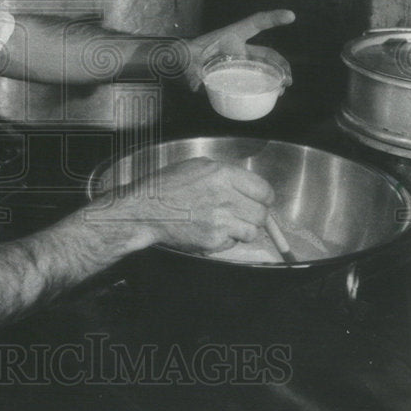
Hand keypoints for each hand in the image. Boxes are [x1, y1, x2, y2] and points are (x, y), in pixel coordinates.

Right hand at [109, 156, 274, 254]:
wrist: (146, 210)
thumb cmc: (168, 186)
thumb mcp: (198, 166)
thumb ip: (227, 174)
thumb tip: (249, 186)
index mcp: (223, 174)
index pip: (264, 190)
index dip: (264, 198)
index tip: (260, 201)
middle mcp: (225, 197)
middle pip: (262, 213)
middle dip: (255, 215)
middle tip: (242, 214)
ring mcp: (220, 221)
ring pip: (252, 231)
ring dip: (243, 229)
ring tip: (226, 223)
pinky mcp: (213, 240)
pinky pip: (234, 243)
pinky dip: (227, 240)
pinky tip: (212, 230)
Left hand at [187, 9, 294, 91]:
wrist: (180, 62)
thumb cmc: (186, 55)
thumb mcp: (188, 59)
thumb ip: (191, 71)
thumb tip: (195, 86)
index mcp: (231, 36)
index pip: (255, 23)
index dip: (273, 18)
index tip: (291, 16)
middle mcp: (239, 48)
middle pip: (266, 54)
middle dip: (281, 64)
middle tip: (288, 79)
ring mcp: (239, 61)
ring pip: (263, 67)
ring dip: (275, 77)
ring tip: (282, 89)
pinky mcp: (235, 72)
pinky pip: (253, 78)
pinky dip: (263, 85)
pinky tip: (269, 95)